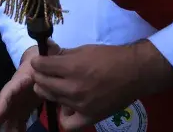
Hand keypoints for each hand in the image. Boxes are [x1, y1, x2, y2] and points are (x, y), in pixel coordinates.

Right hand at [0, 46, 43, 131]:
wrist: (40, 62)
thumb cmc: (42, 58)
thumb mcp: (46, 53)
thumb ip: (49, 50)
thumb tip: (49, 43)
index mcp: (20, 80)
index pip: (9, 91)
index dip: (4, 102)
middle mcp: (14, 93)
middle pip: (2, 109)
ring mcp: (17, 103)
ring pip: (7, 119)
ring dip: (2, 129)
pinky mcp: (23, 109)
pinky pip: (17, 123)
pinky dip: (15, 131)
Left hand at [30, 41, 172, 129]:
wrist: (134, 73)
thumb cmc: (110, 57)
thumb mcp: (84, 49)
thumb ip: (63, 53)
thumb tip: (47, 51)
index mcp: (72, 67)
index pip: (41, 66)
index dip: (37, 62)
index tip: (40, 61)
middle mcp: (73, 87)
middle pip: (41, 83)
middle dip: (40, 75)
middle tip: (46, 72)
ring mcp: (80, 104)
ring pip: (51, 99)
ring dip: (49, 91)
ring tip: (56, 86)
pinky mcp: (89, 117)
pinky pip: (67, 123)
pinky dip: (64, 115)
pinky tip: (67, 106)